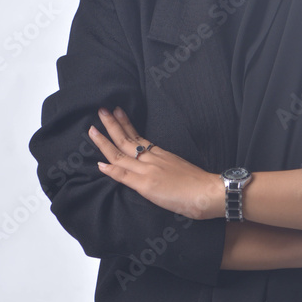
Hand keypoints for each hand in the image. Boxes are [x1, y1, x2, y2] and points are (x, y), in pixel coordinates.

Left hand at [88, 107, 223, 219]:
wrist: (208, 192)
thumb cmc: (199, 184)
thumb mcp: (180, 167)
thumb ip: (166, 164)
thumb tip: (159, 167)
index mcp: (161, 154)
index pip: (138, 136)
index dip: (126, 123)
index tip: (117, 111)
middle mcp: (152, 158)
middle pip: (127, 139)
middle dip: (112, 124)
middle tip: (101, 110)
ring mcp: (148, 170)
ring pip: (121, 154)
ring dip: (104, 142)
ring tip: (92, 129)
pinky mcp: (147, 185)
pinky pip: (125, 175)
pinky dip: (111, 170)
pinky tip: (99, 164)